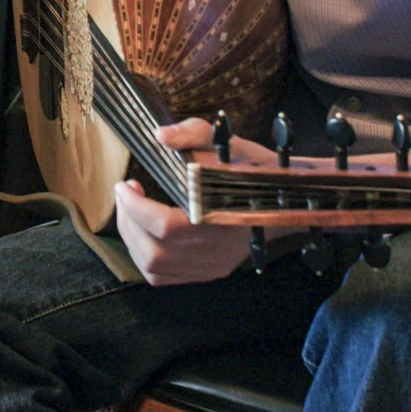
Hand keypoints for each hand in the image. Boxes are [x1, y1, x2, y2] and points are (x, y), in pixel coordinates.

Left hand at [113, 118, 273, 284]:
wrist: (285, 200)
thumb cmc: (254, 170)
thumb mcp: (227, 142)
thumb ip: (193, 133)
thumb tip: (160, 135)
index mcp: (220, 218)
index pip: (165, 226)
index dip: (135, 207)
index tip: (124, 184)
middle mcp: (215, 250)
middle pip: (154, 251)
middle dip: (128, 220)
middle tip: (125, 194)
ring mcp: (212, 265)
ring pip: (154, 268)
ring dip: (131, 239)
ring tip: (130, 210)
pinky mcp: (210, 271)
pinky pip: (165, 277)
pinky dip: (144, 256)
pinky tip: (143, 232)